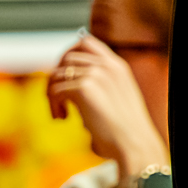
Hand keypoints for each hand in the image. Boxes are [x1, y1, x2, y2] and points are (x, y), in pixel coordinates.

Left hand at [47, 34, 161, 171]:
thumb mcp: (117, 100)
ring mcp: (97, 75)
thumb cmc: (125, 131)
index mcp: (118, 66)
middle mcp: (108, 66)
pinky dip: (54, 105)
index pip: (86, 42)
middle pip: (66, 57)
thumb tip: (66, 88)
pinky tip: (63, 118)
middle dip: (57, 77)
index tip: (64, 75)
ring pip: (57, 74)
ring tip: (60, 113)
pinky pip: (55, 91)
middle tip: (57, 98)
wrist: (134, 145)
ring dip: (52, 94)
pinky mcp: (84, 88)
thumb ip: (99, 86)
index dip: (68, 54)